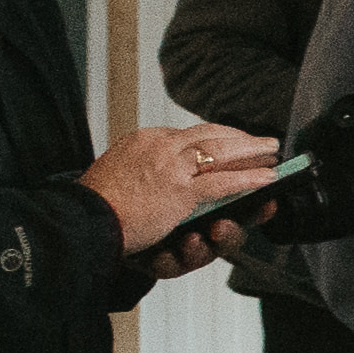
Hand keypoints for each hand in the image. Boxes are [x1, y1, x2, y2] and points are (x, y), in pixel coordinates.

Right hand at [88, 123, 276, 258]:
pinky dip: (249, 179)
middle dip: (240, 139)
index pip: (188, 133)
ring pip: (222, 153)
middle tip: (263, 141)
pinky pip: (223, 182)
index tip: (232, 140)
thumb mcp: (117, 172)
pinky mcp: (180, 191)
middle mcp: (159, 146)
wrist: (80, 219)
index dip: (216, 137)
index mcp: (143, 140)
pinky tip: (268, 178)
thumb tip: (160, 170)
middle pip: (210, 136)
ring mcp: (171, 167)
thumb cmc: (96, 204)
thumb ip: (141, 166)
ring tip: (273, 153)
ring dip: (253, 153)